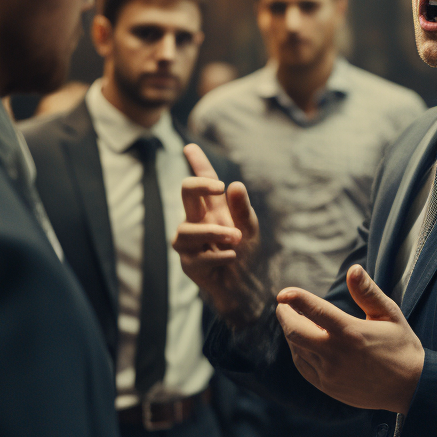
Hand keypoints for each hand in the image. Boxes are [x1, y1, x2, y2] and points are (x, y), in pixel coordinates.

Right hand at [173, 144, 265, 327]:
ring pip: (187, 230)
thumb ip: (243, 208)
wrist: (246, 289)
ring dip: (213, 233)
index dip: (197, 163)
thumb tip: (235, 185)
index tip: (190, 147)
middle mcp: (197, 222)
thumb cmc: (246, 255)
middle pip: (186, 194)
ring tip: (235, 239)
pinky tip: (232, 256)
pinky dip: (216, 255)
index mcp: (213, 210)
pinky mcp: (190, 265)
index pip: (203, 182)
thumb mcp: (250, 229)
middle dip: (198, 185)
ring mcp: (190, 244)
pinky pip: (197, 257)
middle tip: (219, 187)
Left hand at [275, 265, 424, 413]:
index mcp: (352, 332)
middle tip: (283, 305)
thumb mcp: (389, 314)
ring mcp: (330, 373)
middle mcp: (337, 354)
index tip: (284, 293)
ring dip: (291, 332)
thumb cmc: (401, 345)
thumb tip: (353, 269)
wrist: (410, 387)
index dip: (295, 298)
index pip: (315, 310)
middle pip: (296, 332)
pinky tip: (301, 342)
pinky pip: (303, 366)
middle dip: (285, 316)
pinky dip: (297, 351)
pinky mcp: (328, 386)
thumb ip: (368, 292)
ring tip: (294, 320)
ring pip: (297, 349)